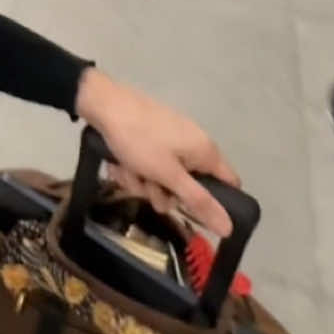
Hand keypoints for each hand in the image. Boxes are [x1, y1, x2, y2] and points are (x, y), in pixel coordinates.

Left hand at [75, 67, 237, 238]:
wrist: (104, 105)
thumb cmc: (140, 140)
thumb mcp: (168, 175)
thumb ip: (199, 201)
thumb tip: (229, 228)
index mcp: (206, 150)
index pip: (229, 185)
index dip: (217, 205)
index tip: (195, 216)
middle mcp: (193, 144)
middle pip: (189, 187)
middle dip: (165, 194)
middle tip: (149, 188)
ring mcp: (171, 140)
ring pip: (164, 179)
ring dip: (143, 183)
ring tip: (129, 171)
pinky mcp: (151, 138)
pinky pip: (149, 165)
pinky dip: (134, 169)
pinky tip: (120, 163)